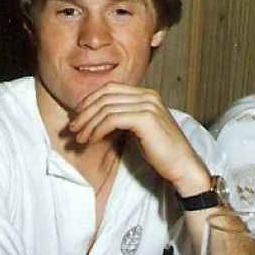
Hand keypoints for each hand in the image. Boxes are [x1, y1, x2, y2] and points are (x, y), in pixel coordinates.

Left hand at [68, 83, 211, 195]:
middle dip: (84, 113)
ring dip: (88, 124)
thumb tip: (93, 118)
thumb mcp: (138, 129)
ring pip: (106, 108)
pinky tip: (92, 140)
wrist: (182, 166)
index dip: (89, 101)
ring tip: (80, 139)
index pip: (109, 88)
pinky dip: (98, 130)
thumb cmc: (160, 152)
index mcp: (146, 94)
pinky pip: (112, 120)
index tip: (77, 117)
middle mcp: (148, 96)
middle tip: (72, 129)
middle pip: (105, 96)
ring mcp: (148, 105)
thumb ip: (121, 118)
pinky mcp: (146, 119)